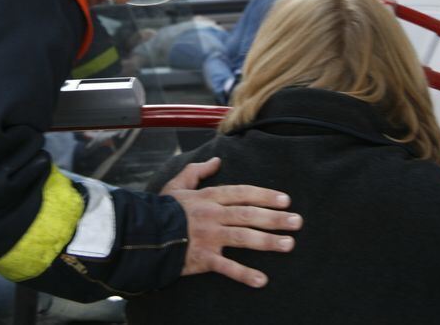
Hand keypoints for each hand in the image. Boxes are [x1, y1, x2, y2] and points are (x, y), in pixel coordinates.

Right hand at [161, 157, 301, 288]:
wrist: (142, 234)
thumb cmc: (162, 209)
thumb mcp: (177, 185)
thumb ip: (197, 171)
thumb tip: (216, 160)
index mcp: (208, 197)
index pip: (241, 193)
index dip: (264, 195)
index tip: (285, 200)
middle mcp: (212, 215)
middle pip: (248, 215)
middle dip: (274, 218)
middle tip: (297, 222)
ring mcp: (208, 237)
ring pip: (243, 237)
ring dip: (268, 242)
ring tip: (289, 244)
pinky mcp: (202, 258)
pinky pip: (226, 267)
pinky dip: (244, 274)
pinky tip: (262, 280)